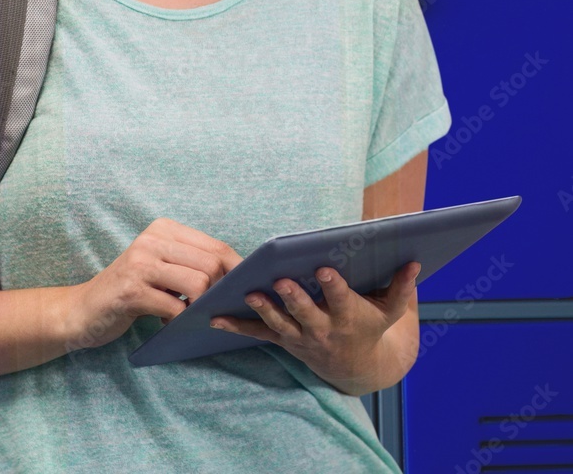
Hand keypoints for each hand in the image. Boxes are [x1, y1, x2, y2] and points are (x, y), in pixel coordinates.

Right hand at [67, 218, 242, 351]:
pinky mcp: (131, 291)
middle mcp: (153, 239)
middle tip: (213, 310)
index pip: (216, 247)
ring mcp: (141, 263)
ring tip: (188, 315)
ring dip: (201, 308)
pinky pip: (175, 308)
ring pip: (198, 284)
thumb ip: (192, 265)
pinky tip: (168, 322)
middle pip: (212, 265)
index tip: (246, 290)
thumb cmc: (131, 291)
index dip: (237, 271)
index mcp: (164, 229)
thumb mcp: (161, 268)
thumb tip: (239, 277)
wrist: (82, 310)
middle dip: (220, 292)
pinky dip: (180, 321)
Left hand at [209, 261, 420, 394]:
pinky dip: (235, 326)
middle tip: (281, 280)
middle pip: (306, 312)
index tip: (324, 268)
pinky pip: (258, 334)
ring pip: (279, 323)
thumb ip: (403, 287)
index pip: (341, 299)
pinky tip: (213, 318)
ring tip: (249, 293)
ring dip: (264, 309)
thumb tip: (415, 260)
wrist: (359, 367)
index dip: (333, 285)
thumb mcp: (392, 311)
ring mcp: (301, 336)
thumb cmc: (373, 325)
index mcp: (349, 316)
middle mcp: (323, 328)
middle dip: (293, 297)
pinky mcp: (284, 339)